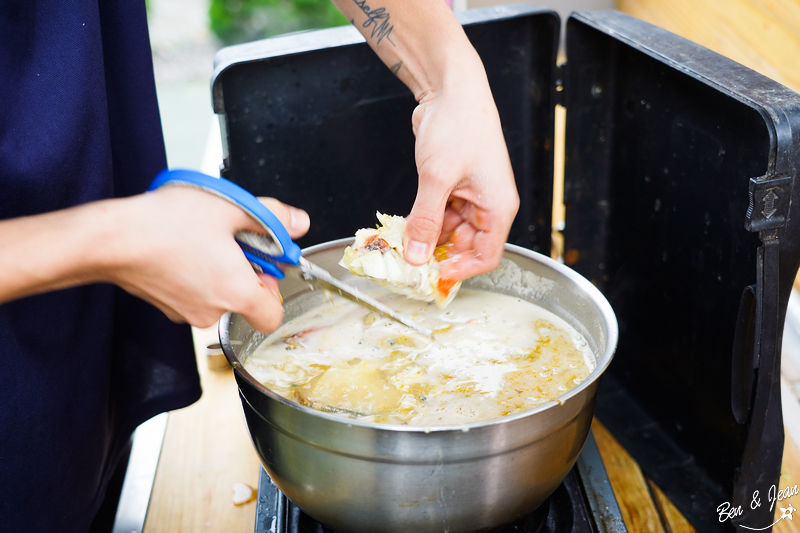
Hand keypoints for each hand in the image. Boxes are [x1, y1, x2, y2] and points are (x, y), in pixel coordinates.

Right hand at [110, 186, 308, 331]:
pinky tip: (180, 248)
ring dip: (216, 269)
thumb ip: (272, 218)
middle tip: (231, 241)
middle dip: (243, 271)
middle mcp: (212, 311)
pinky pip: (191, 292)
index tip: (265, 265)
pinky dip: (192, 274)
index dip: (274, 290)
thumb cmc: (166, 225)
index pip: (272, 317)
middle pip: (243, 300)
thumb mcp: (231, 208)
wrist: (111, 239)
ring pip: (216, 294)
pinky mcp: (164, 305)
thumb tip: (298, 223)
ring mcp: (185, 312)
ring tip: (202, 239)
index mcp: (236, 294)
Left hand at [402, 61, 518, 280]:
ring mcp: (469, 196)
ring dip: (425, 238)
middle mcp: (487, 204)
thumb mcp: (437, 178)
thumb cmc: (458, 125)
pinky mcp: (452, 187)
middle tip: (408, 263)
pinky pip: (438, 215)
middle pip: (464, 246)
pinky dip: (421, 222)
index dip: (461, 270)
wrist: (450, 88)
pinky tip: (402, 228)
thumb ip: (425, 220)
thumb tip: (417, 256)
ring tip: (400, 244)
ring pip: (447, 232)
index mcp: (498, 206)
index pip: (486, 256)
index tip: (433, 276)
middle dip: (437, 255)